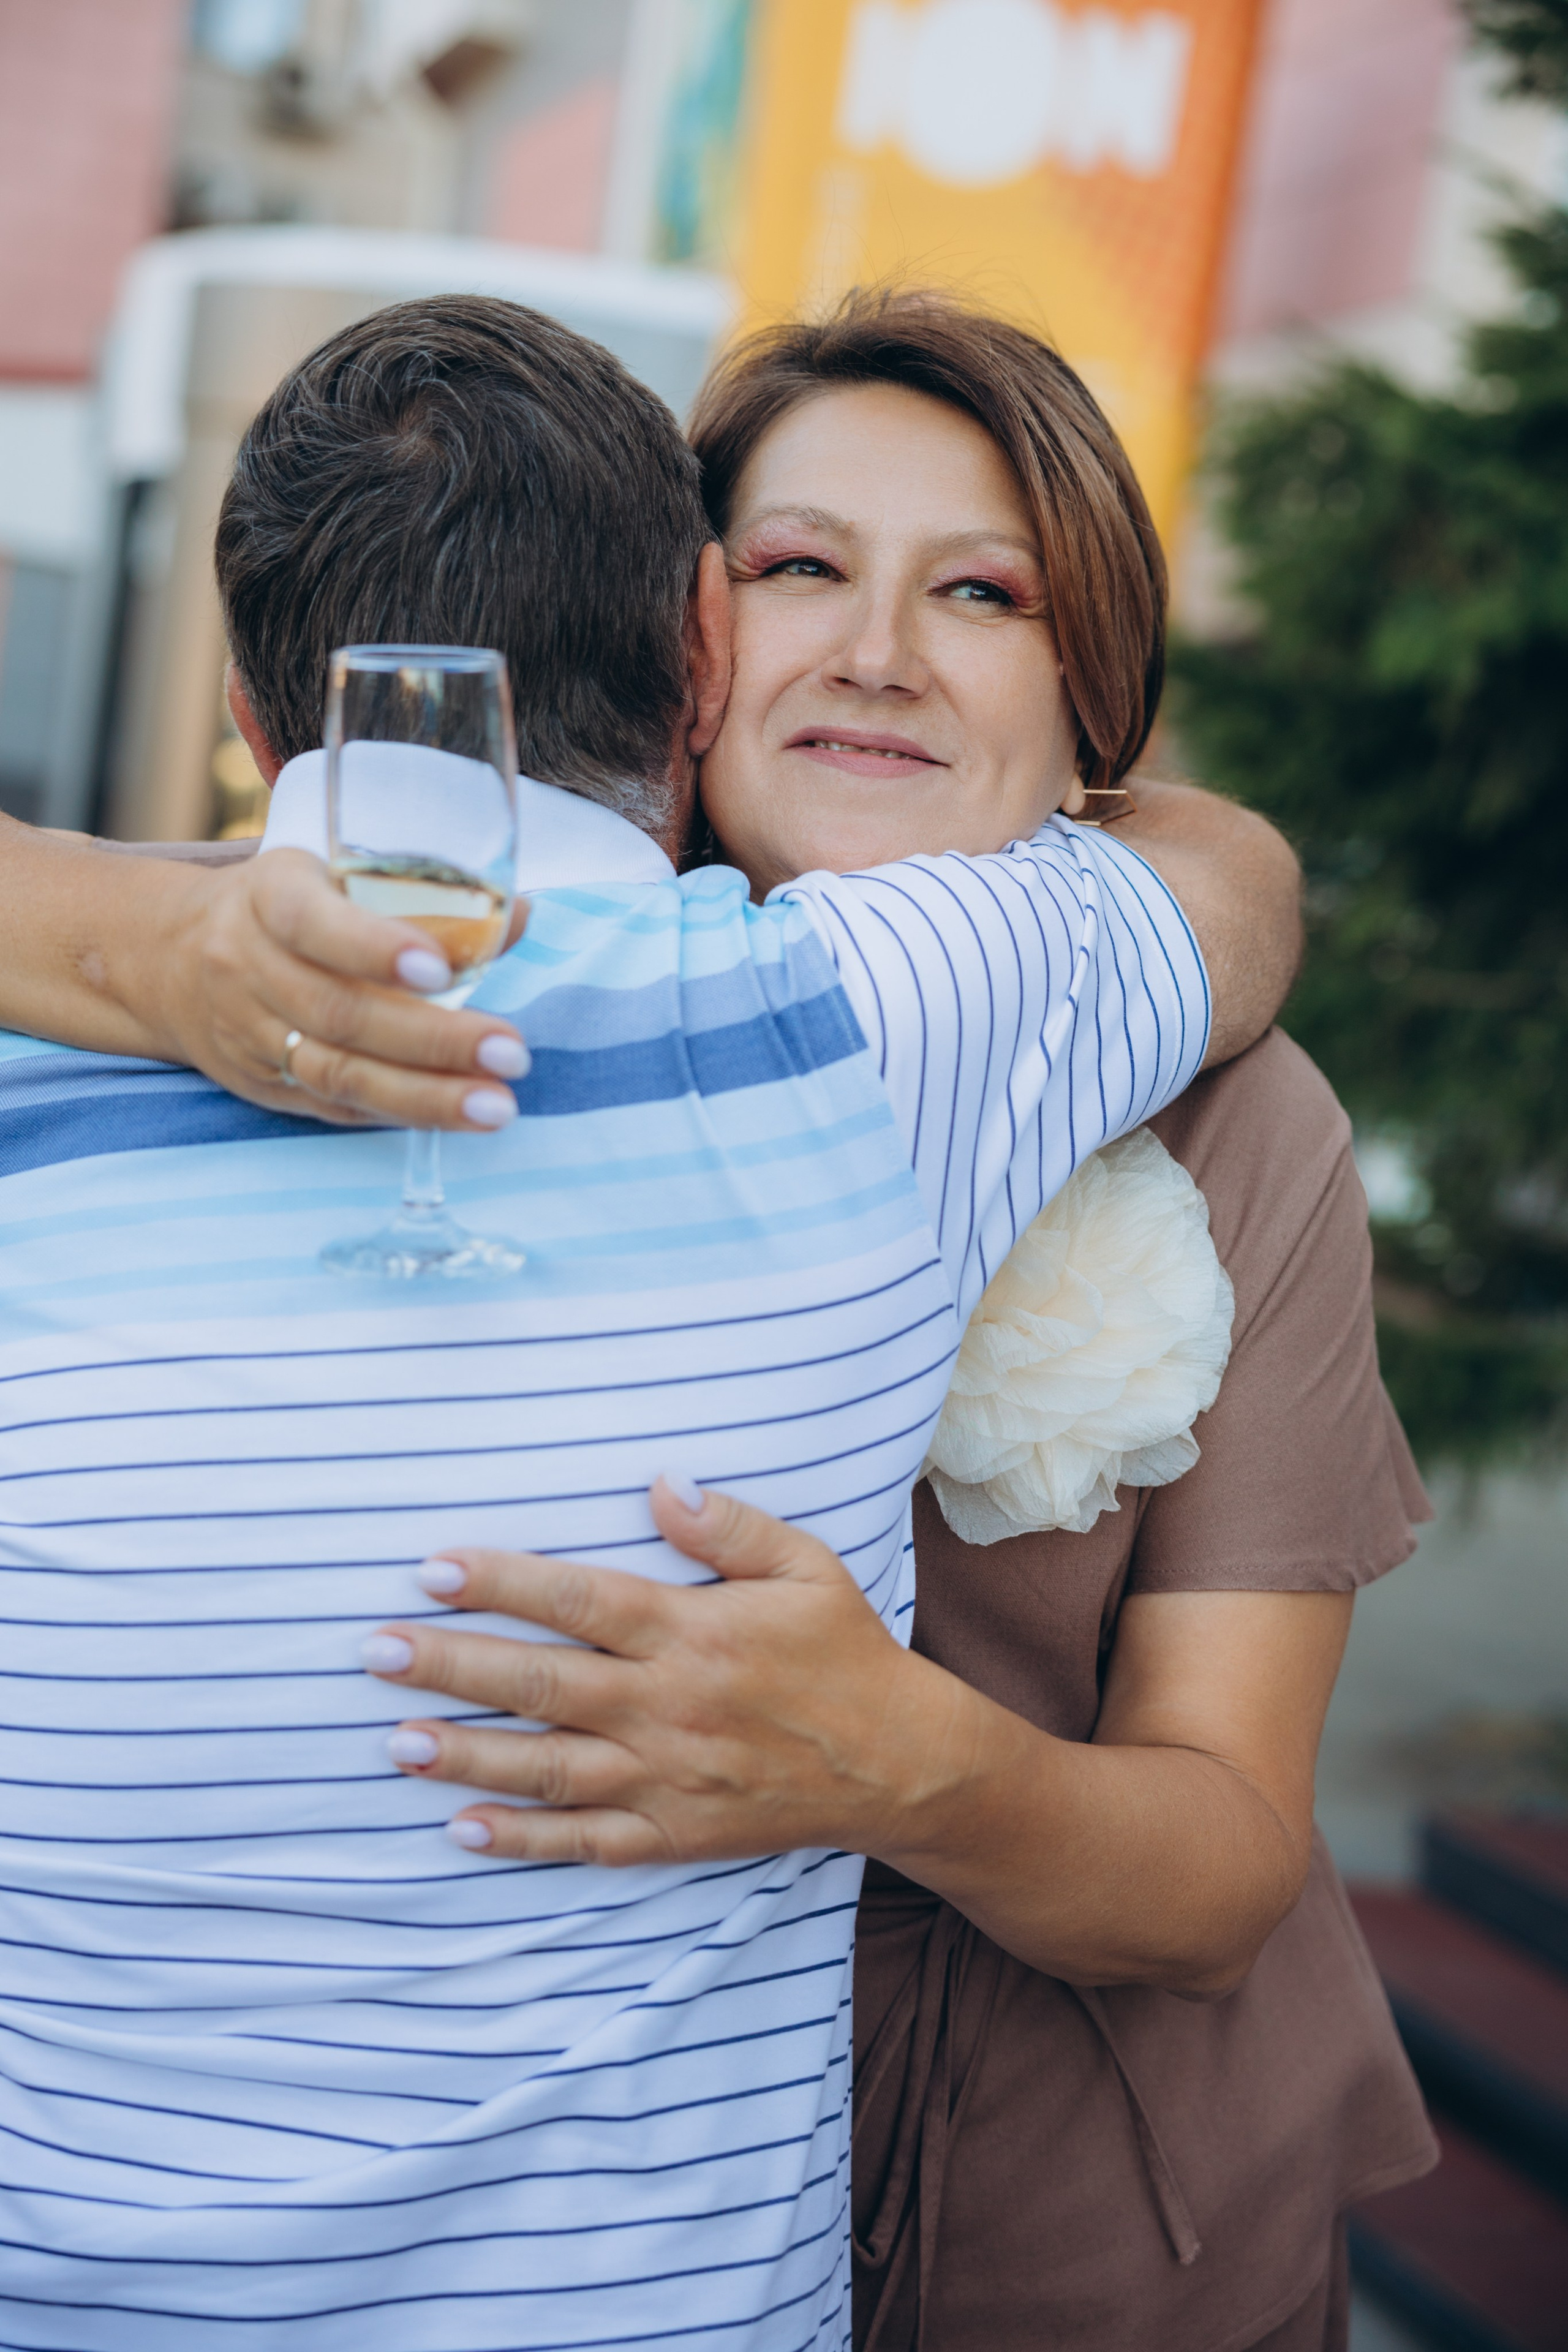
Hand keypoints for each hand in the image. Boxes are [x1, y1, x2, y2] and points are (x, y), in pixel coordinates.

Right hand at [157, 849, 530, 1128]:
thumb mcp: (332, 876)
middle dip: (434, 1040)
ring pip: (337, 1071)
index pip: (314, 923)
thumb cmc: (282, 907)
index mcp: (270, 898)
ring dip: (425, 1096)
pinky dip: (396, 1112)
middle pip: (340, 1012)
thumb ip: (422, 897)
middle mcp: (249, 966)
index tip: (440, 970)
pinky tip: (454, 1116)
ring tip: (495, 1106)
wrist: (171, 960)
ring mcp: (250, 1033)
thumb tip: (518, 913)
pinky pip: (332, 1104)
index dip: (374, 948)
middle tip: (511, 1052)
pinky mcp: (261, 1084)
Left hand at [362, 1478, 955, 1864]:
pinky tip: (463, 1829)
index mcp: (694, 1633)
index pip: (580, 1601)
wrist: (900, 1763)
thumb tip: (659, 1483)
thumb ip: (729, 1525)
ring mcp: (668, 1779)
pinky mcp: (675, 1833)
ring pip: (549, 1768)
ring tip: (394, 1742)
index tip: (433, 1567)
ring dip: (467, 1756)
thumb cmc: (844, 1652)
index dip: (503, 1583)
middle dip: (454, 1667)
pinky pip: (586, 1842)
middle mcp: (669, 1707)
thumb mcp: (806, 1566)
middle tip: (378, 1652)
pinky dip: (524, 1840)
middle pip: (544, 1685)